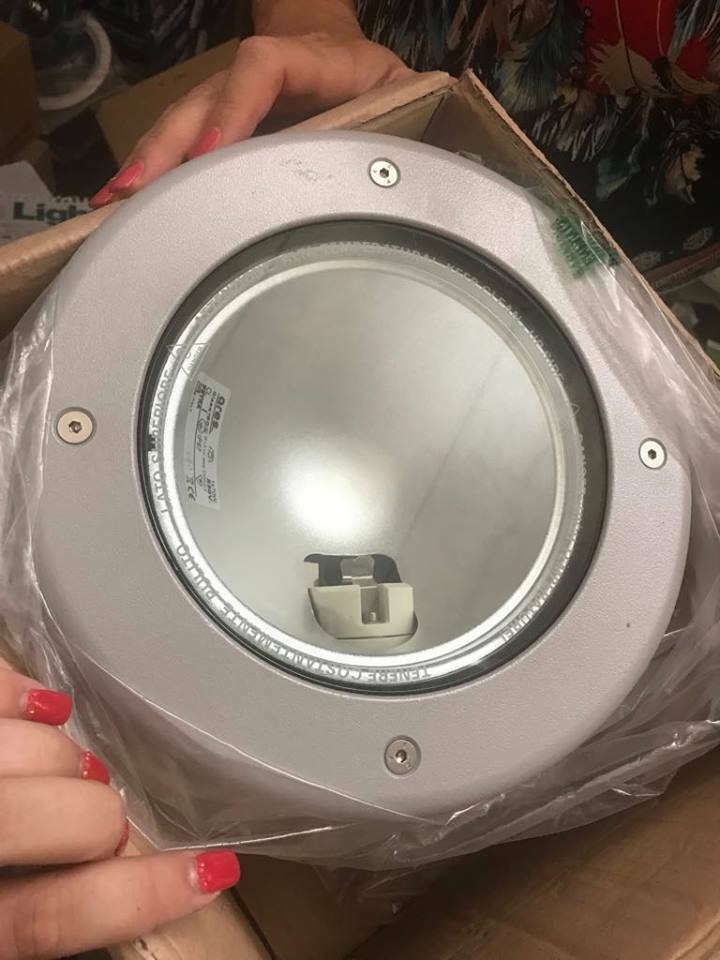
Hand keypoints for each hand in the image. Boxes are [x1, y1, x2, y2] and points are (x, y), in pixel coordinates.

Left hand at [0, 660, 239, 958]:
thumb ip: (46, 912)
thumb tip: (120, 875)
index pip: (70, 914)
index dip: (148, 894)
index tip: (213, 870)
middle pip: (84, 817)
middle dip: (102, 817)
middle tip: (95, 820)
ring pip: (48, 751)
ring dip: (63, 758)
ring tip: (54, 771)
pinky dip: (23, 690)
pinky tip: (41, 706)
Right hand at [90, 31, 412, 205]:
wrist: (343, 58)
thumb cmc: (373, 83)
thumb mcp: (399, 94)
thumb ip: (396, 119)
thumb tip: (391, 167)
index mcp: (309, 62)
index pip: (261, 67)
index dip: (234, 107)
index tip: (212, 153)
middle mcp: (258, 75)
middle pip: (203, 99)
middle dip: (169, 146)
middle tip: (140, 189)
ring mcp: (231, 96)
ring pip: (182, 121)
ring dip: (148, 160)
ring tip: (116, 199)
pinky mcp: (218, 121)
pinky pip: (181, 141)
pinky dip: (154, 169)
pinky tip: (124, 197)